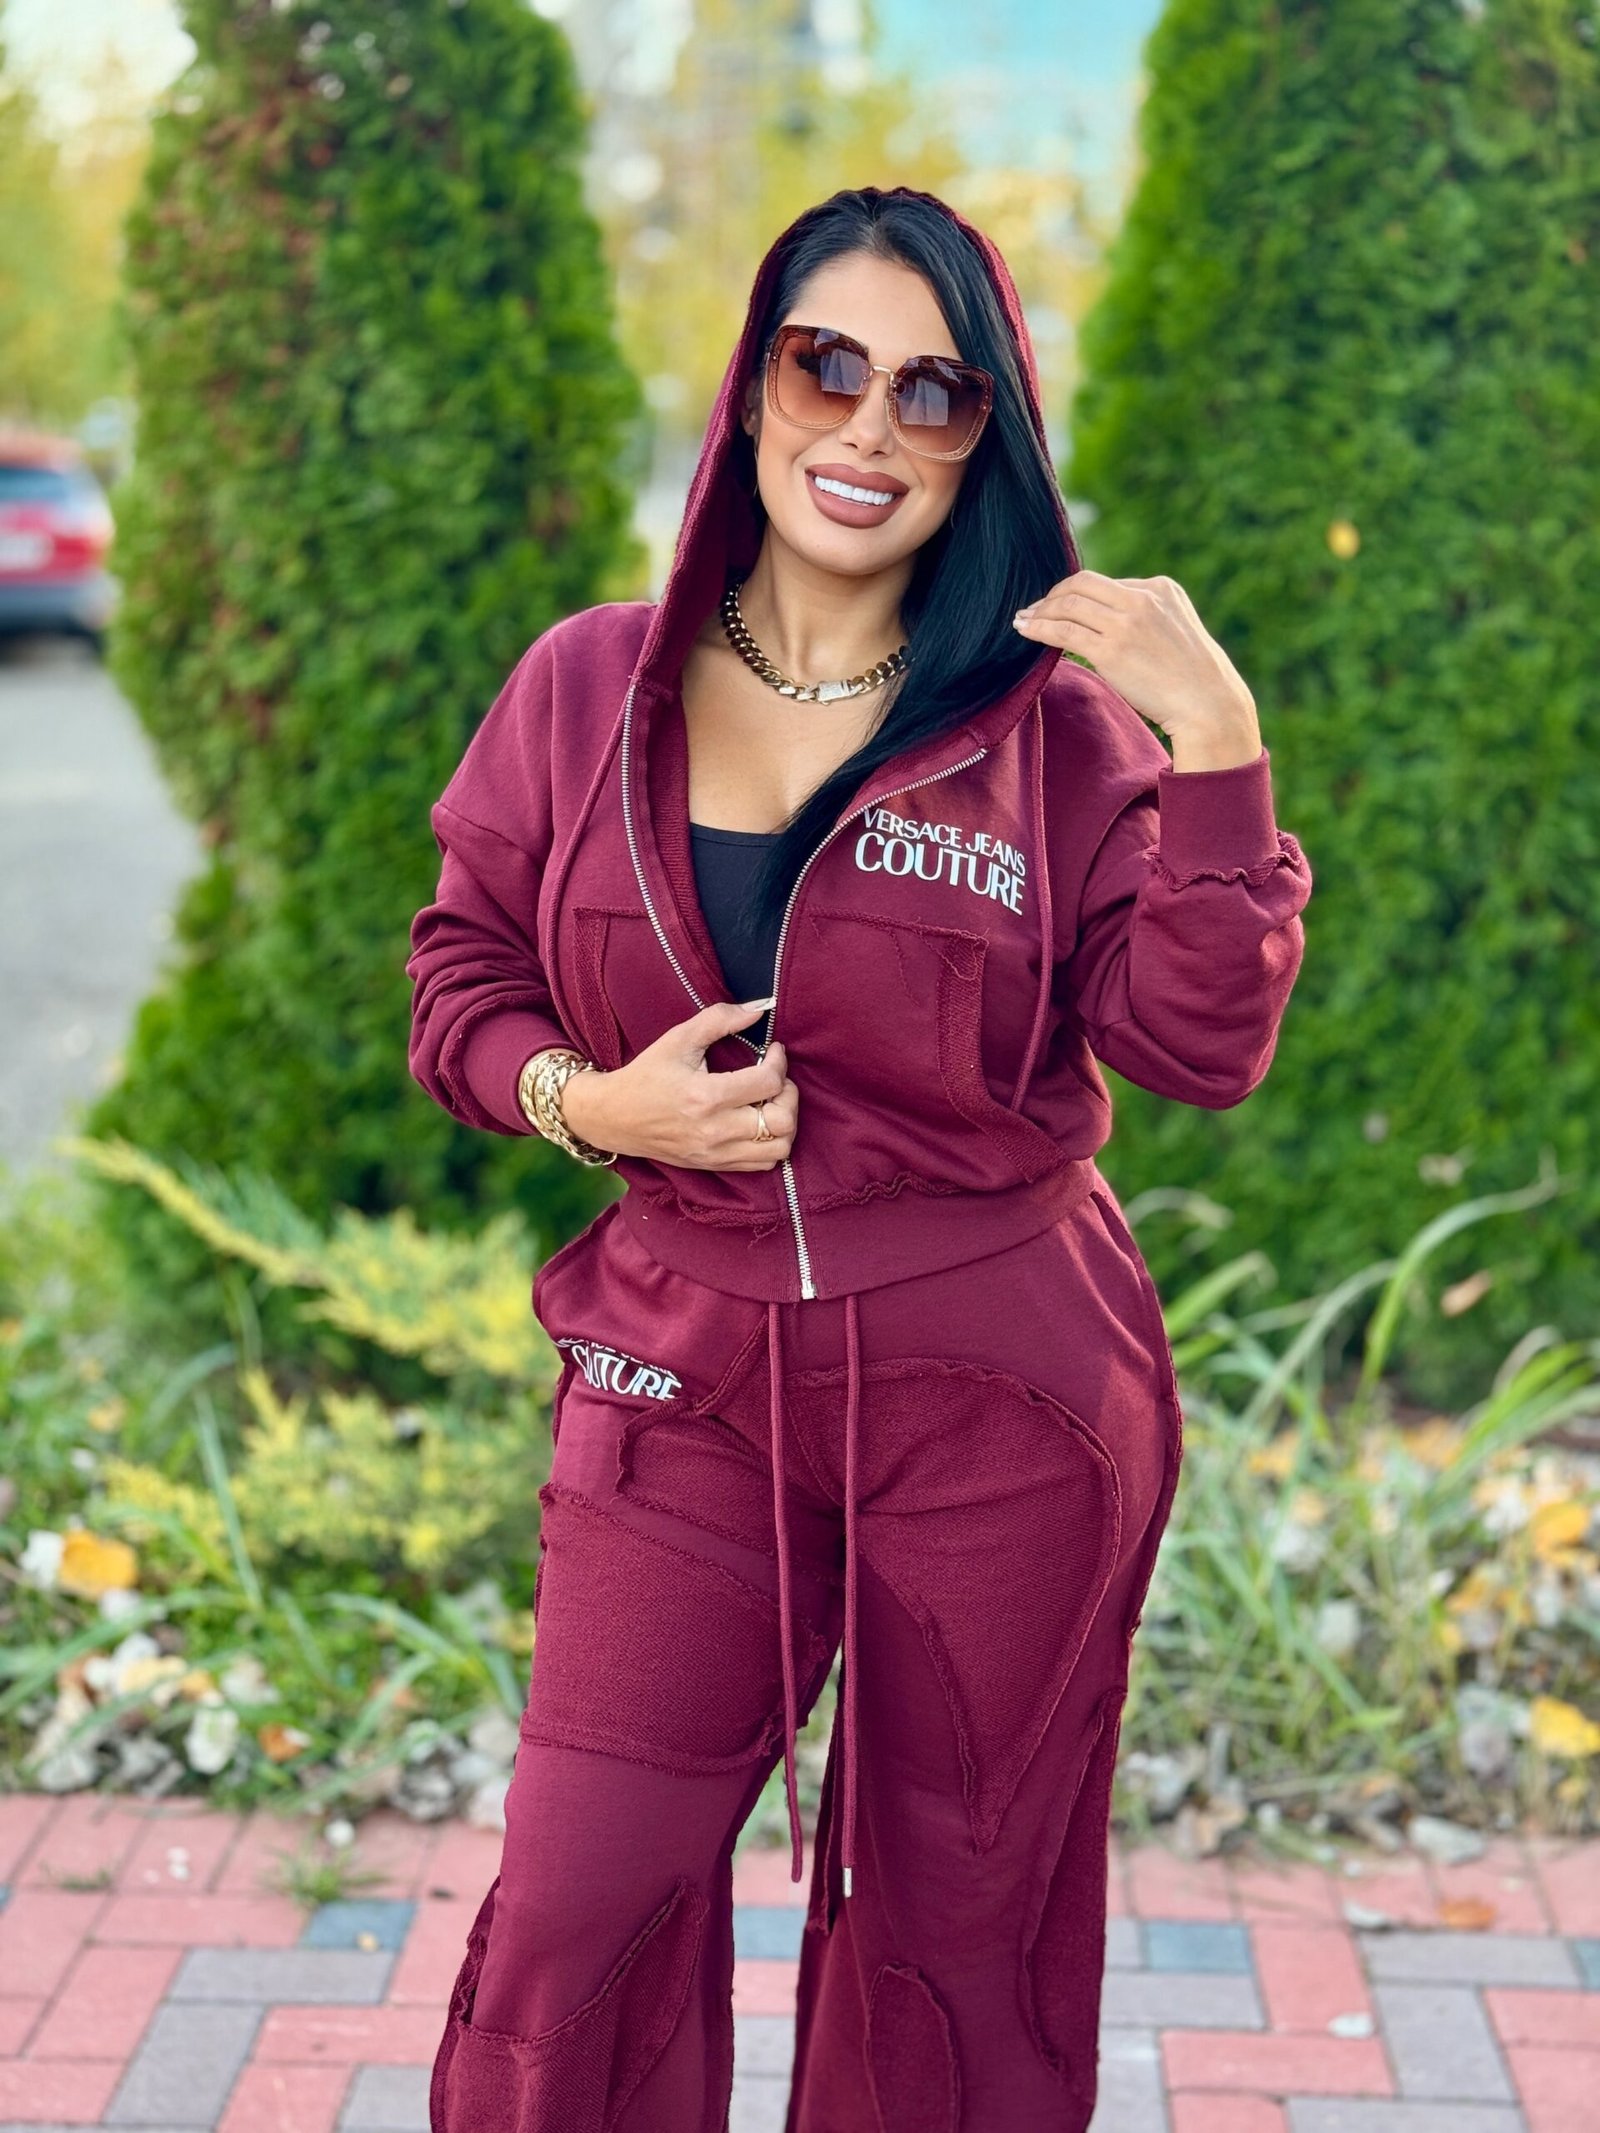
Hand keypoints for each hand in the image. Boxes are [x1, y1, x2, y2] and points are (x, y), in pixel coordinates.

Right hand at [559, 997, 798, 1170]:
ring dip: (783, 1122)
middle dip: (789, 1094)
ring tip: (769, 1102)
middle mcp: (714, 1130)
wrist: (613, 1118)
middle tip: (775, 1079)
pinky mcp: (713, 1165)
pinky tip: (757, 1122)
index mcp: (705, 1096)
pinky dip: (770, 1142)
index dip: (780, 1061)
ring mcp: (715, 1153)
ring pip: (779, 1148)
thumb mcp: (678, 1039)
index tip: (773, 1051)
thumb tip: (760, 1008)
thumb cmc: (646, 1074)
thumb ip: (719, 1019)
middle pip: (782, 1120)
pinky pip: (762, 1164)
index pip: (769, 1082)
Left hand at [1014, 570, 1261, 769]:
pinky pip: (1064, 631)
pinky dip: (1039, 628)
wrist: (1208, 703)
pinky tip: (1025, 630)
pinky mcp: (1111, 650)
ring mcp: (1126, 622)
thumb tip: (1110, 624)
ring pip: (1069, 605)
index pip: (1108, 584)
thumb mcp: (1176, 630)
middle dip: (1054, 594)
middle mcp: (1143, 598)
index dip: (1079, 594)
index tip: (1060, 605)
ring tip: (1024, 620)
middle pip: (1082, 583)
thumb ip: (1148, 618)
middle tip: (1035, 608)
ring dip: (1041, 611)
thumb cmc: (1193, 677)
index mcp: (1161, 588)